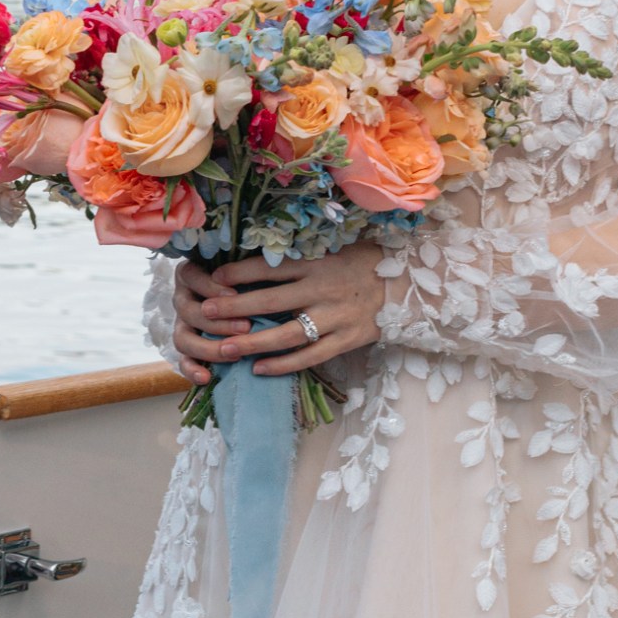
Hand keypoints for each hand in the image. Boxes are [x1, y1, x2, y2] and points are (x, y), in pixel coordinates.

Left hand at [171, 242, 385, 383]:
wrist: (411, 285)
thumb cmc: (363, 262)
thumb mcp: (333, 248)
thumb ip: (299, 255)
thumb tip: (256, 256)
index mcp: (317, 263)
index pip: (270, 268)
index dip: (239, 273)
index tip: (213, 278)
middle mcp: (323, 290)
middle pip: (270, 301)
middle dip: (234, 307)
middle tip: (206, 313)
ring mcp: (335, 318)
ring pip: (287, 334)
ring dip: (253, 342)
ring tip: (224, 349)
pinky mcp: (347, 340)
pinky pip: (311, 356)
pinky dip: (284, 364)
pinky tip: (259, 369)